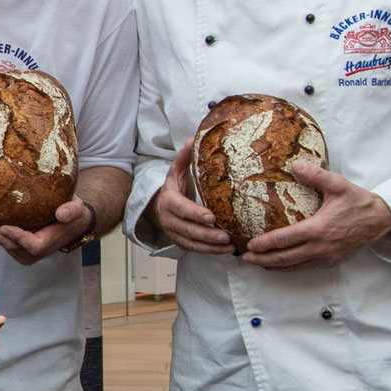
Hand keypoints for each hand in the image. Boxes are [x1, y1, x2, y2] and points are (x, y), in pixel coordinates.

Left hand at [0, 197, 94, 265]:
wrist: (70, 222)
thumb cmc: (73, 214)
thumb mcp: (76, 209)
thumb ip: (71, 211)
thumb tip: (61, 214)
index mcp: (48, 243)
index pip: (32, 245)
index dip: (18, 237)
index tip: (4, 227)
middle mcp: (35, 252)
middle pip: (12, 246)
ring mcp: (26, 252)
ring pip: (5, 244)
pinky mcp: (19, 248)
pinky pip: (4, 241)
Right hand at [145, 140, 234, 255]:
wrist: (161, 206)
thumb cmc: (175, 188)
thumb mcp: (176, 171)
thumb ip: (184, 157)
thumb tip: (193, 138)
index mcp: (169, 201)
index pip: (181, 209)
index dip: (195, 214)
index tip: (211, 217)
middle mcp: (169, 219)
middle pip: (188, 229)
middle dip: (207, 234)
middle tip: (225, 235)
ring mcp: (174, 233)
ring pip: (191, 243)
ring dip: (210, 246)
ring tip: (229, 245)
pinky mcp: (181, 242)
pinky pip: (194, 249)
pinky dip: (209, 251)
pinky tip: (226, 250)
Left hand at [243, 161, 390, 270]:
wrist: (382, 220)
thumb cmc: (359, 202)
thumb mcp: (338, 184)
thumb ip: (315, 175)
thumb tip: (294, 164)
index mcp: (318, 229)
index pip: (284, 240)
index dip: (265, 244)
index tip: (250, 244)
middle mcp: (320, 247)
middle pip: (284, 258)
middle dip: (262, 259)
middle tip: (246, 258)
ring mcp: (326, 257)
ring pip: (293, 266)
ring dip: (273, 266)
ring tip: (257, 263)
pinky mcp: (331, 261)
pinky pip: (305, 267)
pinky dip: (289, 267)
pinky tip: (279, 264)